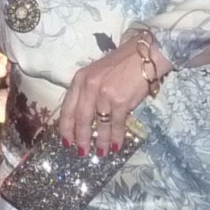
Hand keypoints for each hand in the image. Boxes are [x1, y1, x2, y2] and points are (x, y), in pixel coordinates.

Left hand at [55, 33, 165, 155]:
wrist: (144, 56)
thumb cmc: (121, 63)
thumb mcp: (96, 73)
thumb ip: (87, 92)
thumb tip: (83, 119)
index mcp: (80, 79)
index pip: (68, 107)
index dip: (66, 127)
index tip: (66, 141)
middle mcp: (89, 86)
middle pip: (81, 118)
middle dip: (81, 138)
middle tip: (82, 152)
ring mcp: (104, 94)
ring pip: (99, 124)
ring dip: (100, 142)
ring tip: (100, 153)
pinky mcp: (120, 101)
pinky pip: (116, 125)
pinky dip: (116, 138)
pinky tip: (116, 146)